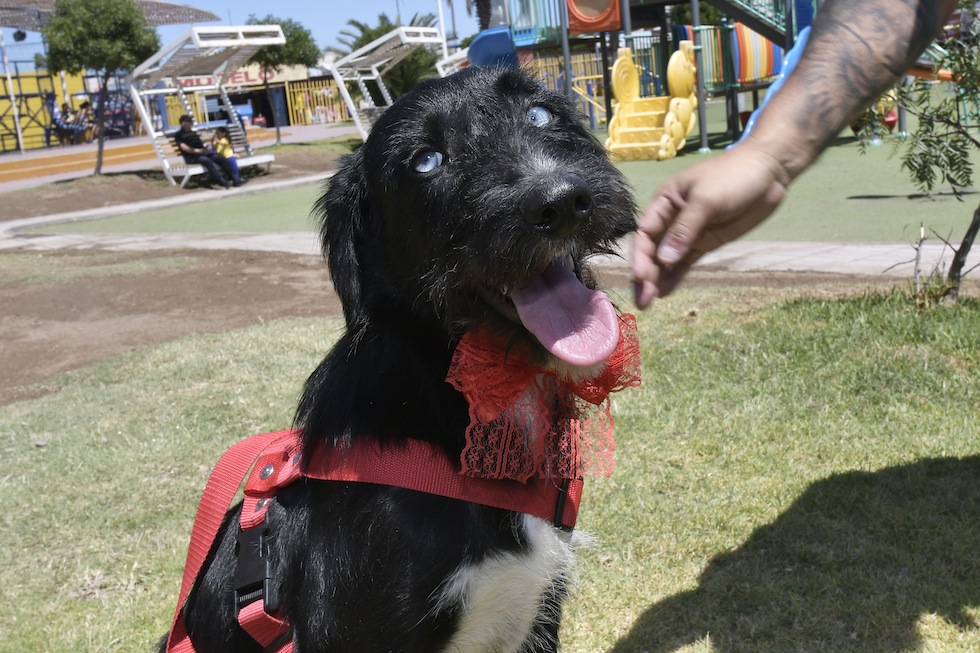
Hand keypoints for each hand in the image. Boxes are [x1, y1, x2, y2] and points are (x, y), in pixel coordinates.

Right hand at [631, 146, 789, 306]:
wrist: (768, 173)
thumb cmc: (733, 176)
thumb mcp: (706, 199)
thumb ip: (685, 229)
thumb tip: (664, 259)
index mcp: (665, 203)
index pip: (645, 233)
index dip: (640, 256)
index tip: (640, 277)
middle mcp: (672, 220)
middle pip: (652, 251)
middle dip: (645, 275)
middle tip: (642, 300)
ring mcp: (689, 234)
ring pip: (666, 261)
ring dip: (656, 280)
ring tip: (647, 303)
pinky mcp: (705, 243)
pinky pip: (685, 264)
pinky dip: (674, 277)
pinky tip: (664, 293)